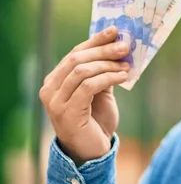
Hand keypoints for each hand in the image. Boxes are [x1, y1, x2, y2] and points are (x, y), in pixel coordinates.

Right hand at [39, 26, 129, 165]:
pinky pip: (88, 86)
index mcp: (56, 80)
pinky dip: (108, 78)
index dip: (95, 40)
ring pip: (82, 71)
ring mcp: (56, 102)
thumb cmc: (96, 121)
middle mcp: (50, 89)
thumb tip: (118, 47)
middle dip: (103, 50)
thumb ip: (102, 71)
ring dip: (107, 64)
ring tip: (126, 65)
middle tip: (125, 46)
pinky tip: (122, 77)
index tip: (115, 30)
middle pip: (77, 59)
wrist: (92, 152)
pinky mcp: (67, 112)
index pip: (75, 53)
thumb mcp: (100, 91)